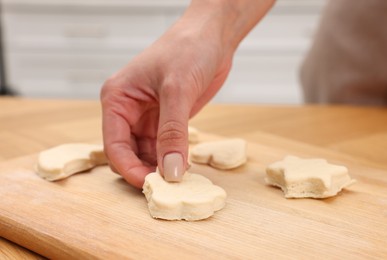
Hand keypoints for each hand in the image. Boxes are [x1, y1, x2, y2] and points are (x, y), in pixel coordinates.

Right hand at [101, 0, 273, 187]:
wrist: (212, 36)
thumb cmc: (187, 48)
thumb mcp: (177, 90)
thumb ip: (172, 132)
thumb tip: (171, 171)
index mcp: (118, 98)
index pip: (115, 145)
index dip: (130, 168)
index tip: (150, 185)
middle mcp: (128, 110)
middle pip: (129, 153)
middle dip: (145, 170)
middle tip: (167, 187)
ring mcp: (147, 117)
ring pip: (147, 153)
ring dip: (160, 168)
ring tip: (179, 179)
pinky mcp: (166, 120)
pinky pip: (164, 147)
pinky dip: (172, 160)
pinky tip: (184, 167)